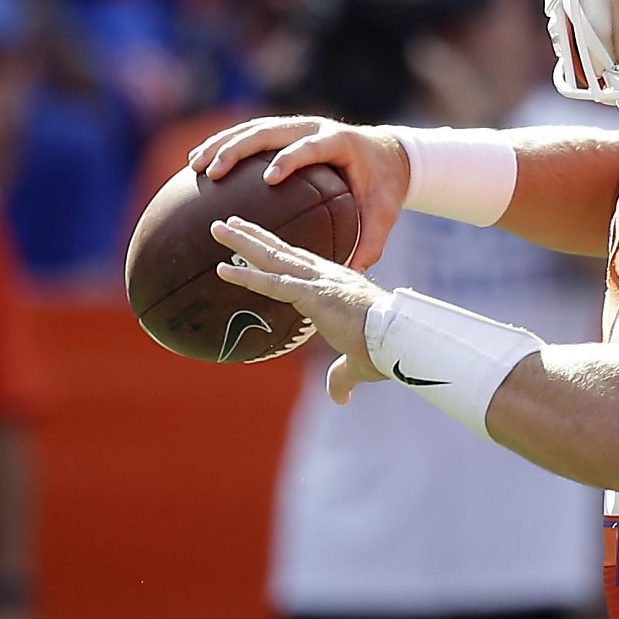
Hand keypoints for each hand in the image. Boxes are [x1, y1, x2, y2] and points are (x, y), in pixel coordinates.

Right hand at [189, 116, 410, 268]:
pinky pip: (250, 133)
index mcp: (339, 142)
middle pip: (269, 130)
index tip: (270, 178)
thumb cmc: (385, 186)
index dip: (290, 159)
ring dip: (221, 144)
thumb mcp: (384, 212)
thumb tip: (354, 272)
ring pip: (252, 128)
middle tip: (214, 172)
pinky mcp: (286, 130)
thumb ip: (372, 240)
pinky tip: (198, 162)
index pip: (310, 147)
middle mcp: (314, 127)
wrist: (389, 153)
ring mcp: (297, 125)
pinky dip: (223, 144)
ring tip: (194, 167)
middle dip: (238, 149)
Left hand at [214, 217, 388, 404]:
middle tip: (227, 221)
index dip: (276, 249)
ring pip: (272, 258)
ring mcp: (318, 282)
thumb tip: (340, 398)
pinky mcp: (313, 295)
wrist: (402, 340)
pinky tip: (222, 269)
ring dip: (242, 242)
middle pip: (281, 251)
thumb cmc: (387, 349)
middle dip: (253, 235)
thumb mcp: (357, 364)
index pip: (298, 262)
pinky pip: (272, 284)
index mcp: (335, 285)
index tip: (259, 238)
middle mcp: (324, 276)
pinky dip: (246, 276)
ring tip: (216, 226)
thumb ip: (342, 377)